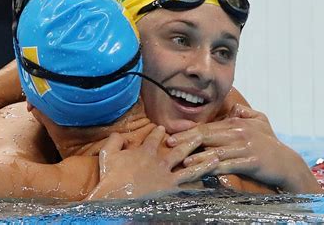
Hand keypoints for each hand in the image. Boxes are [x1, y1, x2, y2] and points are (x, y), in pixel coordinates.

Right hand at [86, 126, 218, 199]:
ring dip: (203, 161)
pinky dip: (199, 185)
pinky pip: (188, 187)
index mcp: (146, 151)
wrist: (115, 195)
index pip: (155, 137)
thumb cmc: (110, 176)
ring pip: (190, 167)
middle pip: (179, 149)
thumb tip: (120, 135)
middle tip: (201, 135)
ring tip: (216, 157)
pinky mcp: (170, 190)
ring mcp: (167, 176)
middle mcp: (160, 161)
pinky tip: (210, 184)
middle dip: (191, 140)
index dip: (159, 132)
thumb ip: (115, 140)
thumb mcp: (107, 153)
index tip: (163, 128)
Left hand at [167, 104, 322, 192]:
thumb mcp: (260, 121)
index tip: (173, 133)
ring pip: (215, 151)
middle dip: (186, 139)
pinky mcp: (250, 161)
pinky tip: (203, 171)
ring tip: (182, 160)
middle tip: (170, 143)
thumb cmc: (270, 142)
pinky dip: (214, 168)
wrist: (287, 163)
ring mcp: (244, 147)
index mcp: (236, 124)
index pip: (207, 126)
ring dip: (197, 156)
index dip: (189, 130)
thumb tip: (234, 108)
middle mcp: (238, 133)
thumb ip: (245, 113)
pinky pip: (228, 165)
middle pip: (207, 135)